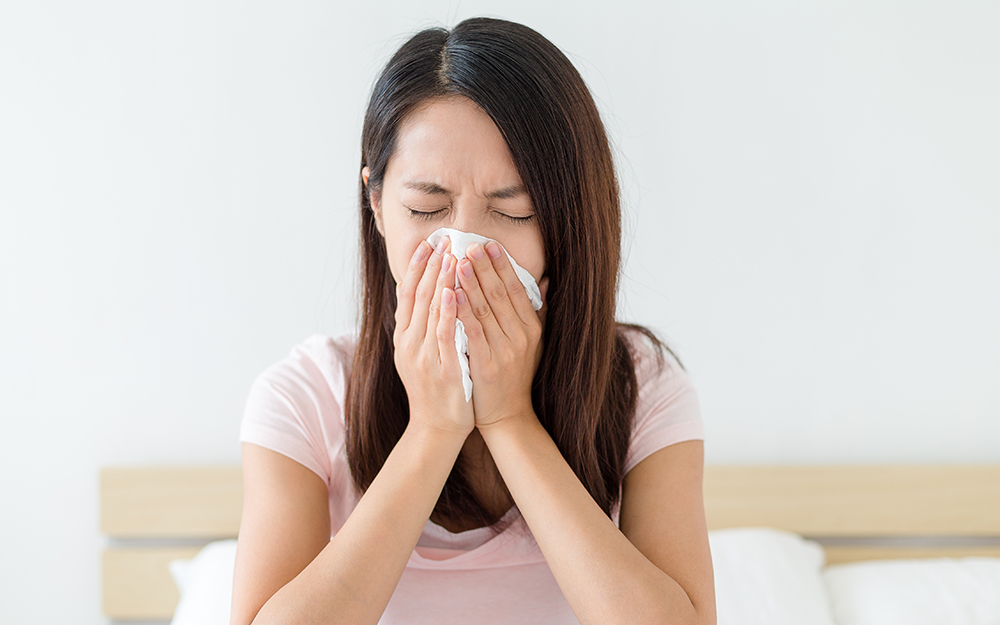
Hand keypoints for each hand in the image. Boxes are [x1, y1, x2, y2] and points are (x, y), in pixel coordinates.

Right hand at [393, 237, 474, 436]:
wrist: (436, 428)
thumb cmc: (438, 389)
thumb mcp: (424, 353)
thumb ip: (428, 325)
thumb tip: (435, 295)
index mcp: (404, 337)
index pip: (408, 293)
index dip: (418, 266)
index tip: (429, 242)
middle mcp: (408, 343)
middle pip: (417, 296)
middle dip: (431, 265)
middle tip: (444, 239)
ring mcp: (422, 356)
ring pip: (429, 311)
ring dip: (440, 280)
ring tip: (451, 255)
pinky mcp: (439, 369)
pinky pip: (442, 335)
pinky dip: (446, 312)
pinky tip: (452, 292)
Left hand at [455, 241, 548, 427]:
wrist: (508, 415)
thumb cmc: (515, 376)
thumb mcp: (533, 343)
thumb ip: (538, 311)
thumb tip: (546, 280)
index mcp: (531, 328)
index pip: (517, 290)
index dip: (503, 266)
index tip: (490, 245)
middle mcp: (521, 337)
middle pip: (501, 295)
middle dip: (485, 268)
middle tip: (470, 244)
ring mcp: (505, 351)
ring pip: (486, 310)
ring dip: (471, 283)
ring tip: (459, 261)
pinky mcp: (487, 365)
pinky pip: (473, 332)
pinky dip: (462, 312)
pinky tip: (451, 294)